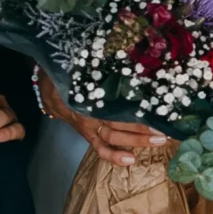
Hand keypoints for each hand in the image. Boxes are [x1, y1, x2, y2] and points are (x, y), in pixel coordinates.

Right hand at [39, 70, 167, 165]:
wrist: (48, 86)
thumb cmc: (69, 73)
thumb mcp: (82, 66)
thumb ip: (101, 64)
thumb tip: (127, 52)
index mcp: (89, 96)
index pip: (114, 107)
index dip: (134, 112)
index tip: (154, 111)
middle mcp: (90, 113)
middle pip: (118, 124)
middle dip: (141, 129)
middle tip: (164, 130)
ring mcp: (89, 125)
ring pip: (113, 137)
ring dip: (136, 140)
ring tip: (159, 140)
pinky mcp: (88, 133)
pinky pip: (100, 148)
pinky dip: (114, 156)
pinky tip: (130, 160)